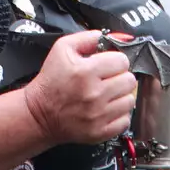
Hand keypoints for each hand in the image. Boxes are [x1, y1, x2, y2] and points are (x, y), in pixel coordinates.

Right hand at [23, 30, 139, 145]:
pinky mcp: (100, 132)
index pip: (122, 61)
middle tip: (108, 79)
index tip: (108, 64)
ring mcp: (98, 115)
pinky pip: (125, 120)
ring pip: (129, 100)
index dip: (115, 60)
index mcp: (86, 71)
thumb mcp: (62, 49)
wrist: (39, 113)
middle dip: (120, 77)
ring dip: (121, 95)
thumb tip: (107, 37)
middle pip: (129, 80)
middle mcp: (94, 94)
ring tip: (108, 94)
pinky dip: (119, 114)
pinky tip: (107, 108)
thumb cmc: (51, 80)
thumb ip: (86, 38)